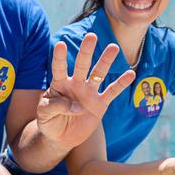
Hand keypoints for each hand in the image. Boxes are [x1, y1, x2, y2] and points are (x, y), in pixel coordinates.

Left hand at [35, 33, 136, 149]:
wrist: (60, 138)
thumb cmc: (48, 121)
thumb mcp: (43, 114)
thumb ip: (55, 106)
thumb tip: (76, 106)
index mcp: (59, 83)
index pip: (59, 68)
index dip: (59, 57)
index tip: (60, 44)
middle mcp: (76, 84)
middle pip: (82, 65)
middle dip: (86, 51)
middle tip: (91, 36)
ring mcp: (89, 93)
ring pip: (98, 74)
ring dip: (106, 61)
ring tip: (113, 48)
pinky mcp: (100, 104)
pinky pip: (112, 92)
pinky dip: (121, 84)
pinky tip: (130, 74)